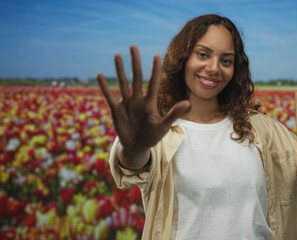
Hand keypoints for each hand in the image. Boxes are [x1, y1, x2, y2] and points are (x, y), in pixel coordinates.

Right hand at [97, 46, 189, 165]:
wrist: (137, 146)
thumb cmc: (152, 135)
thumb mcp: (163, 126)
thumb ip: (173, 114)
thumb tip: (187, 103)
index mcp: (150, 103)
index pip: (153, 83)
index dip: (155, 70)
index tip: (156, 55)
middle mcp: (138, 99)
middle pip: (136, 77)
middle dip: (135, 62)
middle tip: (133, 46)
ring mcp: (127, 103)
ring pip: (123, 83)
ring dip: (120, 70)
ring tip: (118, 55)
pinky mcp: (116, 110)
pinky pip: (109, 96)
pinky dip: (104, 87)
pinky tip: (99, 75)